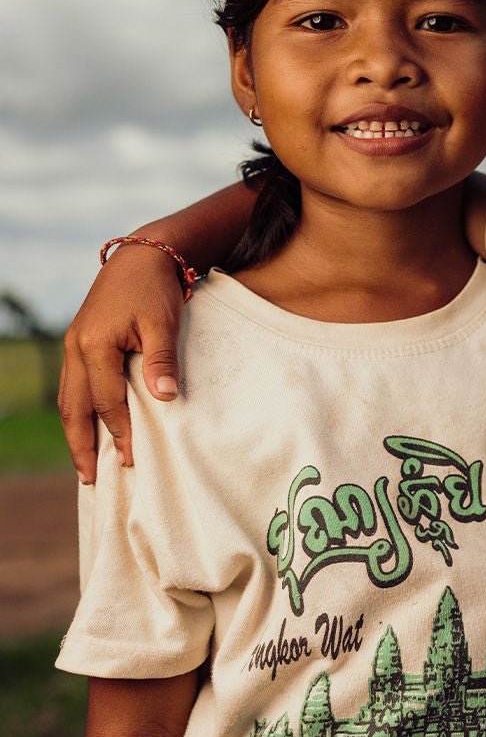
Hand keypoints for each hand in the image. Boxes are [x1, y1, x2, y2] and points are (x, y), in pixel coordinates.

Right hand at [58, 246, 184, 481]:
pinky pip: (74, 386)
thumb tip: (166, 397)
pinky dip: (80, 411)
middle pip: (74, 408)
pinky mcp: (79, 344)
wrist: (142, 256)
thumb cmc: (156, 289)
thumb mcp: (164, 323)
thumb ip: (162, 360)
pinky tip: (89, 427)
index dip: (120, 432)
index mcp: (94, 345)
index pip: (107, 402)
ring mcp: (73, 346)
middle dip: (82, 445)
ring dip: (76, 433)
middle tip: (92, 480)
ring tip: (85, 464)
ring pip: (68, 400)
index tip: (132, 459)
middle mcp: (76, 349)